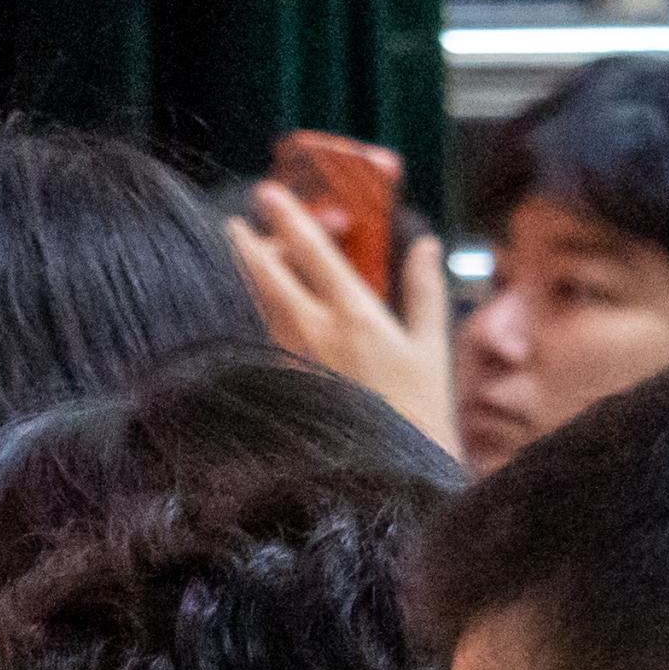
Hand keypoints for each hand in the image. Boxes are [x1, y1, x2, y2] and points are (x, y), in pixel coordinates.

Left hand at [229, 183, 455, 457]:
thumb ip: (425, 292)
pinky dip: (264, 312)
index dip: (288, 219)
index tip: (267, 193)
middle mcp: (315, 334)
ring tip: (248, 255)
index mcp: (354, 315)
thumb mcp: (431, 349)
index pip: (313, 253)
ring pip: (263, 305)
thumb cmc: (419, 414)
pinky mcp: (284, 385)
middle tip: (237, 222)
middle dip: (251, 246)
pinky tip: (266, 307)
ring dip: (254, 277)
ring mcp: (294, 361)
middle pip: (270, 276)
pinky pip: (268, 337)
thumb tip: (424, 245)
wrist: (388, 476)